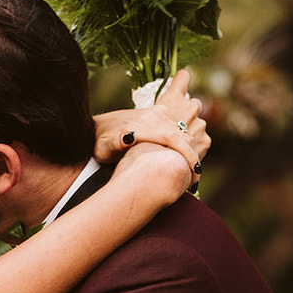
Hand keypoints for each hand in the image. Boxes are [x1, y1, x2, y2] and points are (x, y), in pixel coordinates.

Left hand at [93, 70, 207, 185]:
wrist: (98, 127)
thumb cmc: (100, 142)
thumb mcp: (104, 147)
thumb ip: (115, 143)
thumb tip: (126, 138)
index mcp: (143, 125)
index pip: (174, 138)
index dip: (187, 155)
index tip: (195, 173)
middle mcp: (154, 115)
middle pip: (184, 136)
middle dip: (194, 157)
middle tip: (195, 180)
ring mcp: (159, 113)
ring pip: (185, 133)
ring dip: (191, 152)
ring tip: (191, 174)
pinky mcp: (161, 114)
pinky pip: (180, 130)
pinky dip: (186, 146)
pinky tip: (184, 161)